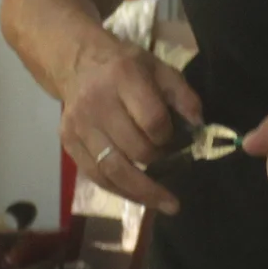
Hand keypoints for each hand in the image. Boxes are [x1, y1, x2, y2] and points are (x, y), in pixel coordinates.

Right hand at [56, 37, 202, 213]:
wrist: (80, 64)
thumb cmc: (126, 67)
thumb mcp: (160, 69)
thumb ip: (183, 96)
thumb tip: (199, 128)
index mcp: (124, 77)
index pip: (153, 121)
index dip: (169, 137)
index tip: (176, 140)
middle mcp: (97, 102)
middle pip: (135, 150)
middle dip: (158, 163)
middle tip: (171, 164)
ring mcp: (79, 125)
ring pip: (113, 171)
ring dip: (143, 192)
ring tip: (166, 204)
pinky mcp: (68, 142)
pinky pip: (96, 176)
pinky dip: (120, 191)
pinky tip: (139, 197)